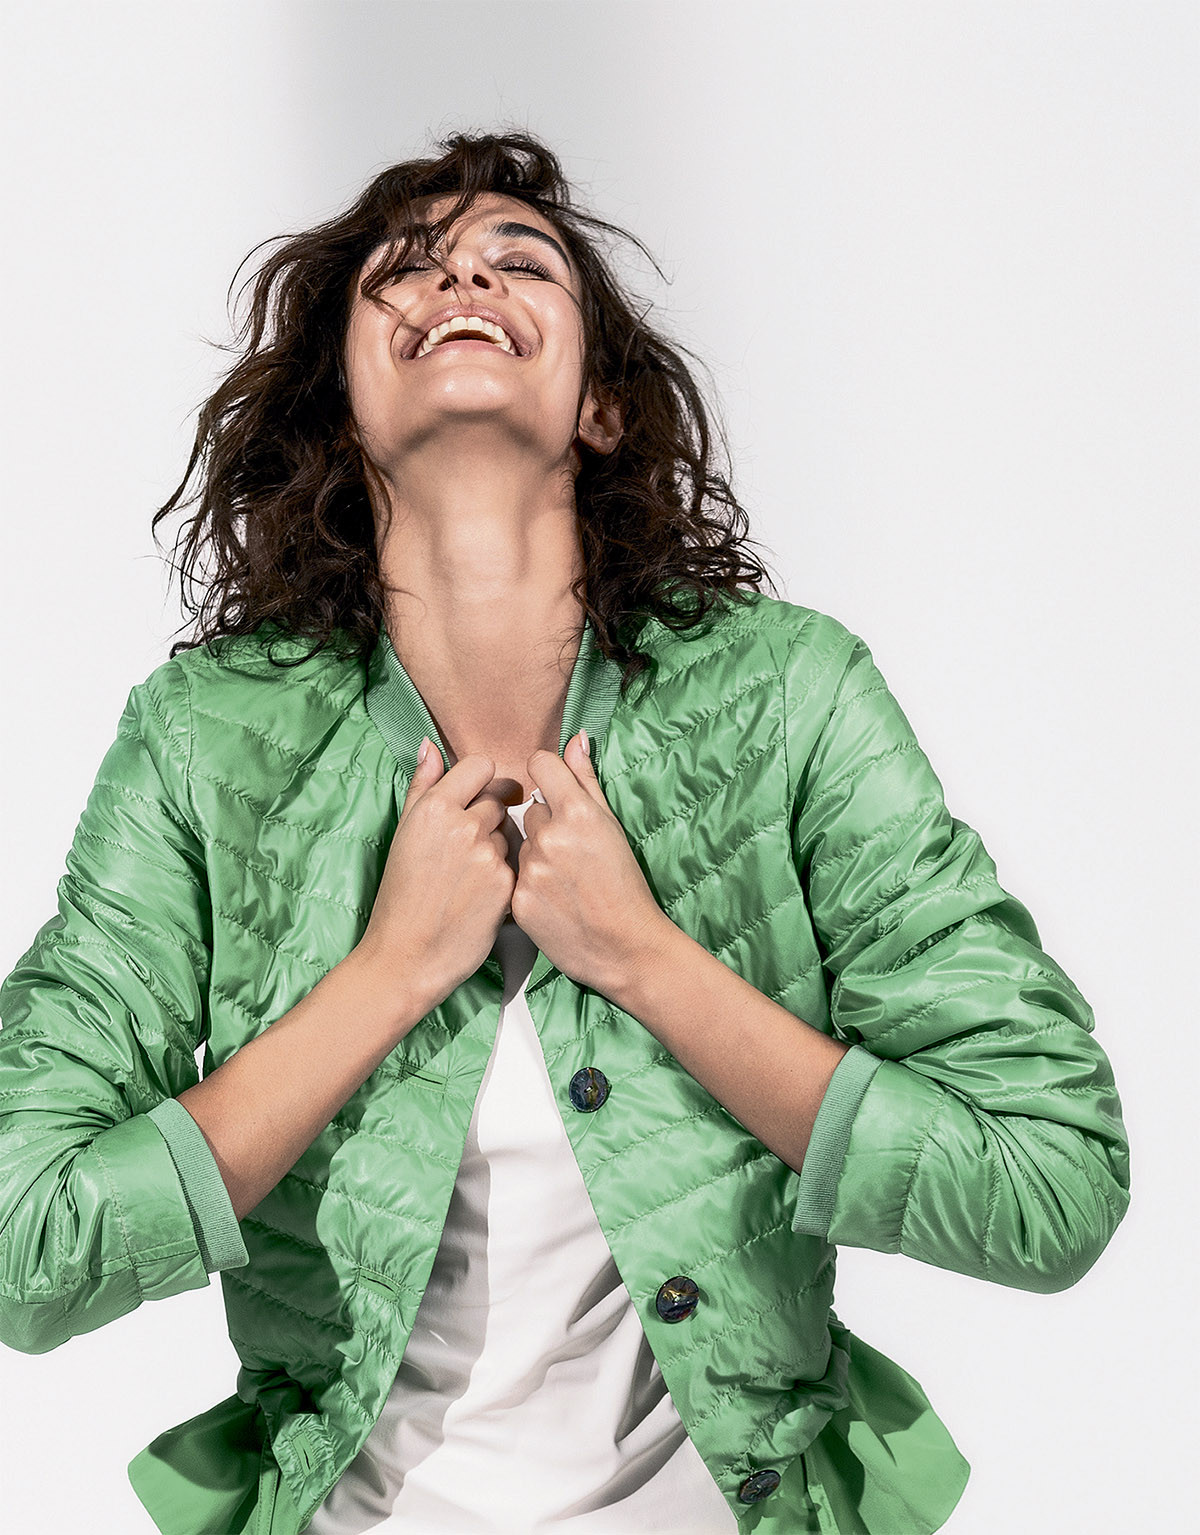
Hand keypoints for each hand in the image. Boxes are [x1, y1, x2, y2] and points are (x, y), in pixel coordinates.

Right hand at [354, 743, 514, 1017]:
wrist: (406, 955)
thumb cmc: (401, 896)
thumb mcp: (403, 833)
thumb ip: (422, 785)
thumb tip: (430, 745)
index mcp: (434, 807)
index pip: (481, 766)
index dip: (484, 781)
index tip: (478, 796)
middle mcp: (462, 825)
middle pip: (500, 799)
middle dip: (492, 815)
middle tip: (471, 844)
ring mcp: (487, 855)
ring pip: (511, 832)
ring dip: (500, 846)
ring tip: (471, 875)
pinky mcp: (506, 884)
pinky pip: (516, 863)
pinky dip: (506, 875)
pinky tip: (482, 894)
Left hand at [513, 731, 673, 997]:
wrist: (625, 947)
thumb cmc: (625, 886)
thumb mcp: (612, 827)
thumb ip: (587, 780)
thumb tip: (576, 739)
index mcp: (578, 812)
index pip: (540, 765)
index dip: (546, 775)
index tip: (554, 790)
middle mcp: (550, 837)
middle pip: (530, 810)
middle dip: (546, 824)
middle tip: (571, 853)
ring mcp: (531, 870)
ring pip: (520, 844)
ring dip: (536, 856)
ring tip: (563, 881)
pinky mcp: (517, 900)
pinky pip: (513, 876)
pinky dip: (528, 885)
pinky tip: (552, 899)